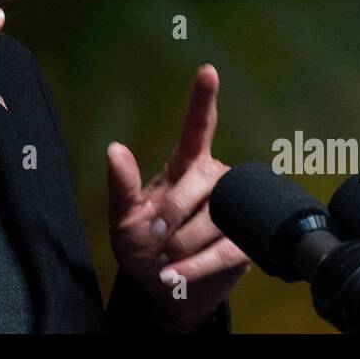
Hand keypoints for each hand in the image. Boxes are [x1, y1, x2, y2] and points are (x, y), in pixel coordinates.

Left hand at [106, 64, 250, 331]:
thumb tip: (114, 148)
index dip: (203, 100)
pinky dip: (193, 268)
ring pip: (209, 223)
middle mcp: (215, 179)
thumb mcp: (123, 217)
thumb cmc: (143, 245)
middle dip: (167, 219)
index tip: (207, 71)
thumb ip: (122, 186)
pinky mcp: (245, 243)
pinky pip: (221, 253)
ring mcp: (234, 210)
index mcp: (186, 165)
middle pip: (197, 186)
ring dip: (179, 248)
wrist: (165, 287)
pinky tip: (173, 276)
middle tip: (152, 241)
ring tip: (166, 258)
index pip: (198, 128)